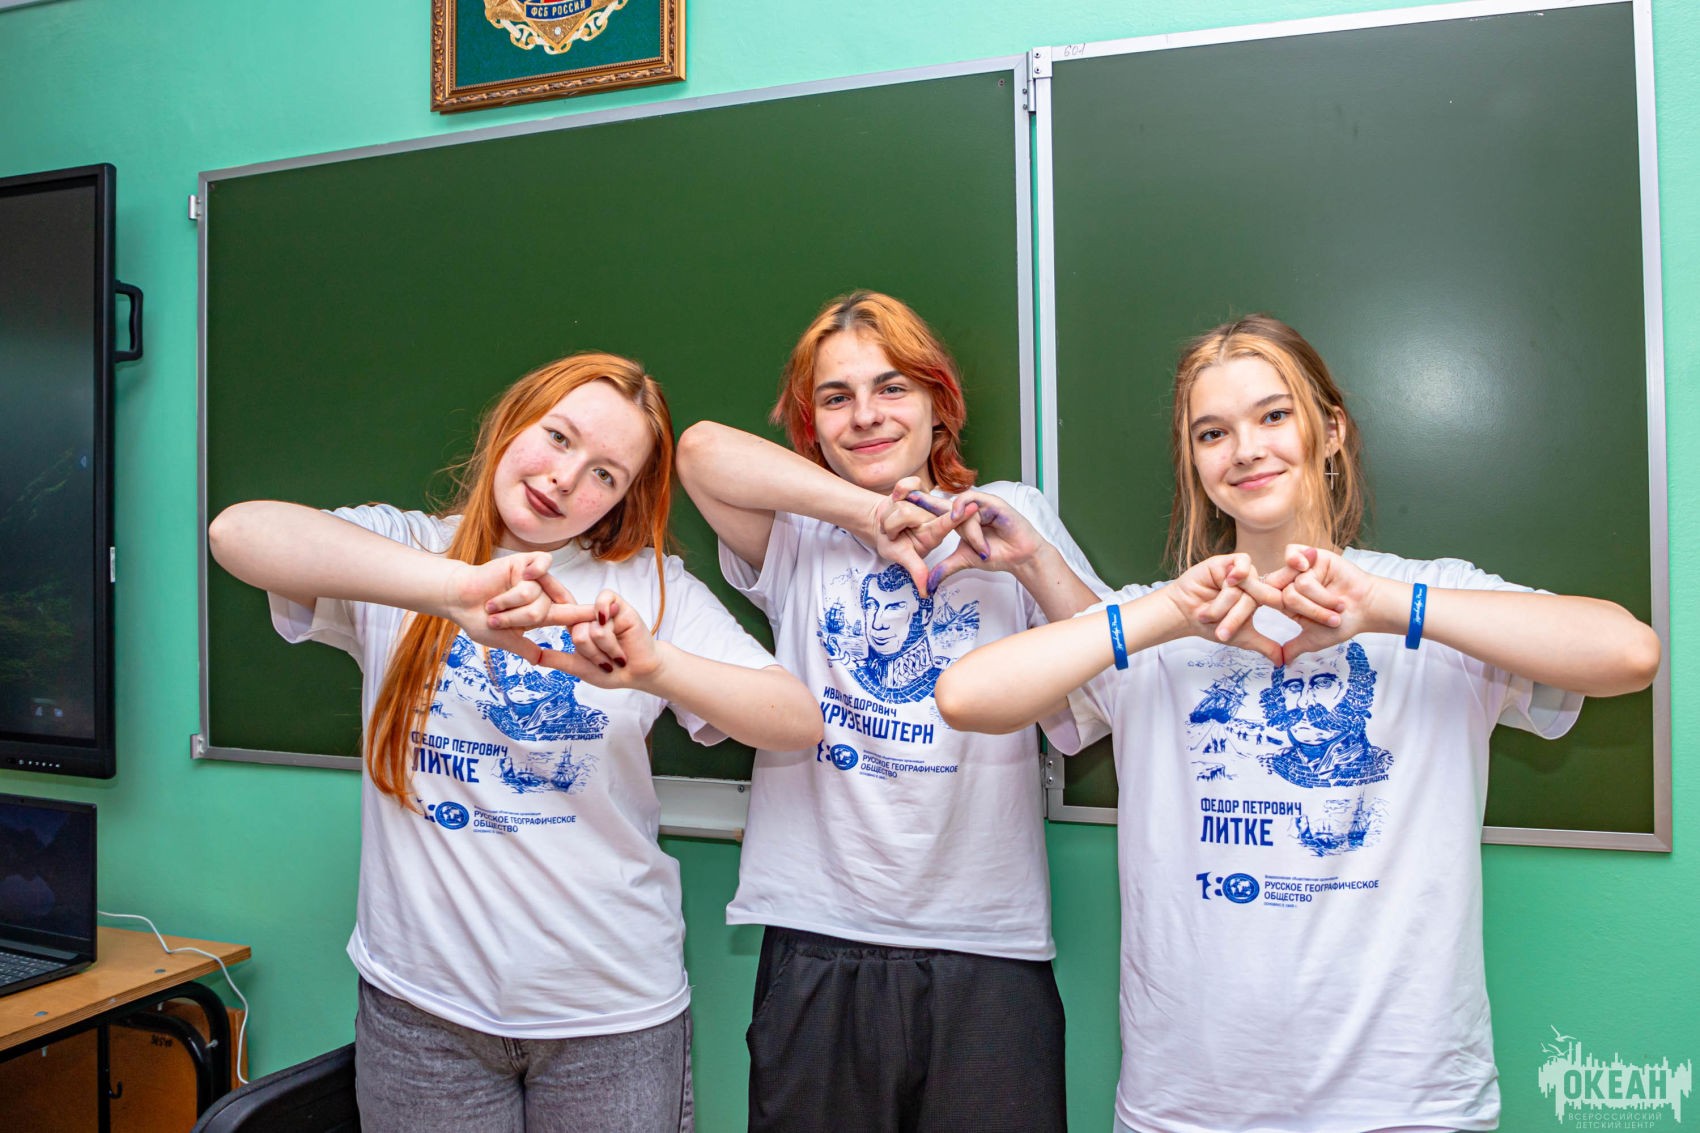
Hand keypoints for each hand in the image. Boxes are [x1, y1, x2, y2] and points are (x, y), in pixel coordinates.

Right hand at [443, 554, 585, 662]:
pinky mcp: (525, 561)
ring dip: (509, 602)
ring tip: (492, 603)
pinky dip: (531, 573)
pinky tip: (520, 576)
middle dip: (517, 618)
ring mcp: (534, 577)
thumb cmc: (477, 619)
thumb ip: (524, 648)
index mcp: (541, 613)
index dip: (583, 617)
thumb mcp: (503, 639)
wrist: (457, 599)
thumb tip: (540, 661)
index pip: (568, 616)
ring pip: (534, 592)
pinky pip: (542, 564)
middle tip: (496, 619)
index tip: (602, 619)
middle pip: (545, 609)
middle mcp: (541, 594)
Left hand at [533, 589, 663, 689]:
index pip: (558, 608)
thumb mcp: (580, 667)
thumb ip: (558, 660)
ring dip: (605, 650)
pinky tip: (617, 632)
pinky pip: (603, 607)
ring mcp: (603, 611)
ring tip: (616, 656)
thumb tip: (534, 657)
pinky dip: (609, 627)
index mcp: (576, 627)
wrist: (639, 673)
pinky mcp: (618, 606)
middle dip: (593, 655)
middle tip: (606, 663)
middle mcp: (588, 616)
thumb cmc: (612, 672)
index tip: (528, 574)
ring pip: (590, 629)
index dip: (545, 590)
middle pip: (576, 632)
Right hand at [862, 477, 966, 594]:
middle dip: (895, 525)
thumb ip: (917, 571)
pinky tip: (895, 499)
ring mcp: (924, 500)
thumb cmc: (892, 543)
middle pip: (911, 514)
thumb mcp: (903, 557)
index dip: (960, 517)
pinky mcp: (916, 487)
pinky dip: (897, 491)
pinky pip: (906, 485)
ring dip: (889, 518)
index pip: (948, 523)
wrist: (878, 525)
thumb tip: (926, 593)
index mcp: (934, 532)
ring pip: (902, 505)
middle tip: (892, 534)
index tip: (974, 509)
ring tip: (892, 524)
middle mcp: (932, 515)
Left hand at [899, 486, 1051, 592]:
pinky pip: (974, 506)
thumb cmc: (997, 553)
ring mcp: (980, 504)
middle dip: (923, 499)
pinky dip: (970, 517)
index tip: (898, 503)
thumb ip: (945, 568)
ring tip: (980, 548)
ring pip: (961, 511)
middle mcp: (967, 510)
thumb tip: (928, 584)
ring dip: (968, 531)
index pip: (935, 511)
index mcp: (959, 520)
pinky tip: (966, 522)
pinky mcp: (993, 503)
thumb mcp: (965, 560)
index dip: (919, 507)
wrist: (1020, 555)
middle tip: (904, 495)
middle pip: (941, 502)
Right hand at [1153, 553, 1293, 664]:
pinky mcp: (1228, 561)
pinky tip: (1227, 581)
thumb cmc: (1211, 624)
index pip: (1281, 597)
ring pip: (1246, 586)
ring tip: (1207, 615)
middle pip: (1259, 597)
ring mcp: (1241, 571)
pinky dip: (1238, 574)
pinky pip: (1243, 564)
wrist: (1184, 615)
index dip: (1286, 597)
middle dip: (1236, 618)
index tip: (1295, 604)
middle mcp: (1253, 583)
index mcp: (1261, 597)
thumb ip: (1265, 646)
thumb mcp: (1242, 637)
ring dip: (1224, 605)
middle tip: (1221, 633)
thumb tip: (1283, 662)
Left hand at [1271, 546, 1389, 663]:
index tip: (1268, 604)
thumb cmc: (1343, 624)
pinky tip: (1306, 566)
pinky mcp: (1312, 556)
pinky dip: (1299, 561)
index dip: (1262, 599)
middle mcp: (1291, 584)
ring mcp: (1301, 569)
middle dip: (1308, 610)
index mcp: (1285, 602)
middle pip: (1283, 594)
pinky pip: (1294, 554)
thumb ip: (1294, 648)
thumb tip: (1280, 664)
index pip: (1264, 598)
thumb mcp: (1314, 639)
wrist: (1368, 609)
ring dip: (1322, 600)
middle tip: (1332, 619)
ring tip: (1339, 605)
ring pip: (1298, 584)